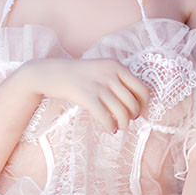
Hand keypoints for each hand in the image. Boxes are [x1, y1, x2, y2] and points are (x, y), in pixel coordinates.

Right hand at [21, 58, 149, 132]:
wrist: (51, 72)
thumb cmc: (78, 75)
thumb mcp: (101, 69)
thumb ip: (118, 81)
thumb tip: (136, 106)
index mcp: (117, 66)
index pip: (143, 89)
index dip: (143, 105)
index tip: (137, 112)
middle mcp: (110, 74)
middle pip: (134, 103)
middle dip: (133, 116)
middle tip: (125, 120)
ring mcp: (98, 85)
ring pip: (122, 112)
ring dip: (123, 124)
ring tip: (118, 127)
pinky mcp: (87, 96)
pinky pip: (106, 117)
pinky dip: (110, 126)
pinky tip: (109, 128)